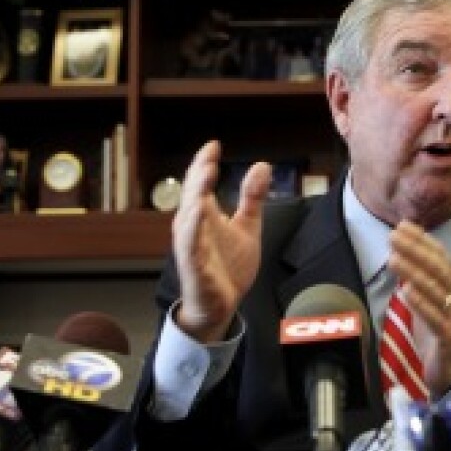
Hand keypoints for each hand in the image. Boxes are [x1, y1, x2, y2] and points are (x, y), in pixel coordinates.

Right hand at [172, 140, 270, 342]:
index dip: (204, 163)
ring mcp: (191, 246)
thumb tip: (262, 166)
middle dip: (198, 174)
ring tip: (205, 174)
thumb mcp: (247, 225)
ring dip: (195, 194)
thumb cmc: (228, 266)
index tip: (213, 145)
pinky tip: (199, 212)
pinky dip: (193, 228)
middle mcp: (192, 227)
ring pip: (188, 216)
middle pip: (191, 194)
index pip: (199, 184)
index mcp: (203, 215)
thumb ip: (253, 197)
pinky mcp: (194, 266)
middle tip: (209, 156)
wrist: (222, 305)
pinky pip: (190, 245)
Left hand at [388, 221, 450, 397]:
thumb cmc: (439, 330)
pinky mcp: (450, 337)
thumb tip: (400, 250)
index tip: (403, 226)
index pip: (440, 255)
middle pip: (437, 268)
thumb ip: (419, 277)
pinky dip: (421, 304)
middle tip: (393, 237)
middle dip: (415, 250)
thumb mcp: (430, 299)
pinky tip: (406, 292)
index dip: (422, 239)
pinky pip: (436, 318)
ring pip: (435, 289)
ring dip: (413, 272)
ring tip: (393, 259)